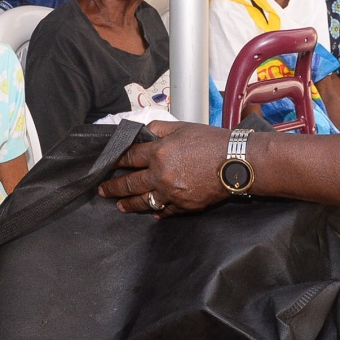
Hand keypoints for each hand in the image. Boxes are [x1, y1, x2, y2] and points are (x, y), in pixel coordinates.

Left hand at [98, 120, 231, 215]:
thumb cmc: (211, 141)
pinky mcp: (184, 206)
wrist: (236, 162)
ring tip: (119, 205)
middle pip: (130, 183)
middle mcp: (161, 175)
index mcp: (159, 153)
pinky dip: (156, 211)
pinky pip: (164, 211)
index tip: (106, 165)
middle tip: (102, 190)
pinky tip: (150, 212)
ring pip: (144, 201)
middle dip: (114, 187)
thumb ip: (158, 130)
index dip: (116, 160)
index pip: (129, 157)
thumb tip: (142, 133)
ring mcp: (172, 193)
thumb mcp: (182, 127)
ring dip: (129, 204)